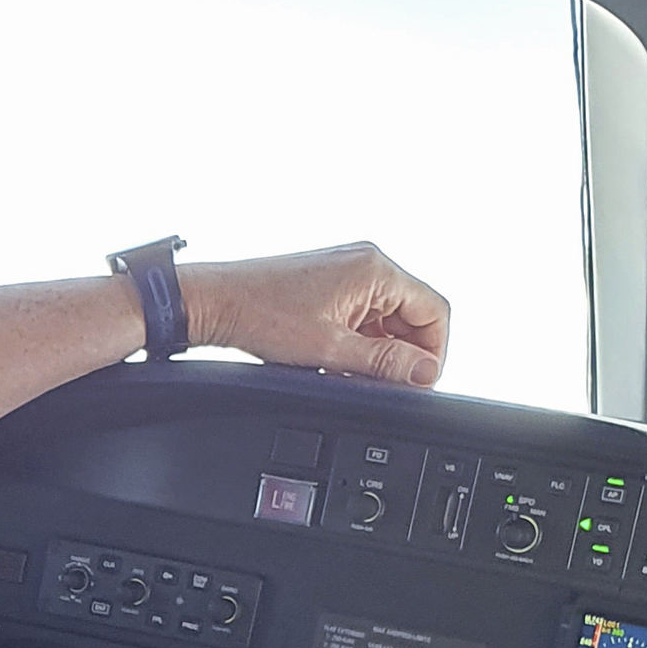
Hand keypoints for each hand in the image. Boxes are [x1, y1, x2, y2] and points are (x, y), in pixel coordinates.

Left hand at [180, 243, 448, 386]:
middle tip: (375, 383)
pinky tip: (332, 361)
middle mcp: (365, 263)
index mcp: (375, 269)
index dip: (431, 353)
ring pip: (384, 321)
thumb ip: (384, 363)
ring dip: (373, 352)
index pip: (434, 312)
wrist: (212, 303)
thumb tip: (425, 373)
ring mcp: (346, 272)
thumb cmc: (260, 315)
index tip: (414, 381)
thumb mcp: (331, 349)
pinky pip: (360, 317)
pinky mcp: (328, 285)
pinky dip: (354, 342)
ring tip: (344, 371)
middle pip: (411, 317)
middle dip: (398, 355)